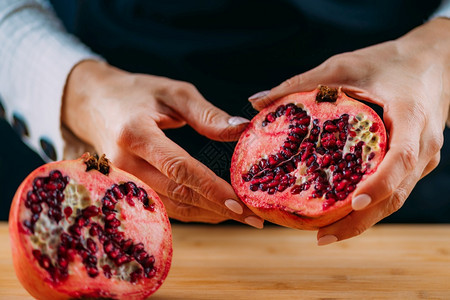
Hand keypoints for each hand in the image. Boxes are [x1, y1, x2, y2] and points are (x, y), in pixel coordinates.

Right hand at [62, 60, 263, 227]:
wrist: (94, 104)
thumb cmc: (137, 93)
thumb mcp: (173, 92)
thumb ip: (207, 114)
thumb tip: (242, 130)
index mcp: (135, 134)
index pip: (178, 168)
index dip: (211, 188)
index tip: (241, 203)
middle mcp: (124, 164)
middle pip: (177, 194)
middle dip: (218, 208)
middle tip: (254, 218)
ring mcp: (121, 182)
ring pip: (171, 207)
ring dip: (208, 214)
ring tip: (242, 216)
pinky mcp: (126, 190)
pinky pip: (164, 206)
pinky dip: (192, 210)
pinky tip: (216, 210)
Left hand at [249, 18, 449, 241]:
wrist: (434, 60)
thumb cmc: (389, 60)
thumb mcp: (345, 65)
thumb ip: (302, 83)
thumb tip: (256, 101)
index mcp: (412, 116)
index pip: (400, 158)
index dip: (379, 183)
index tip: (354, 202)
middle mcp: (424, 143)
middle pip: (397, 192)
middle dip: (360, 220)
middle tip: (321, 236)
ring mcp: (425, 156)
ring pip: (397, 197)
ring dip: (363, 220)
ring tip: (325, 234)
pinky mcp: (418, 161)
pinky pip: (396, 189)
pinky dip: (371, 206)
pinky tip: (342, 214)